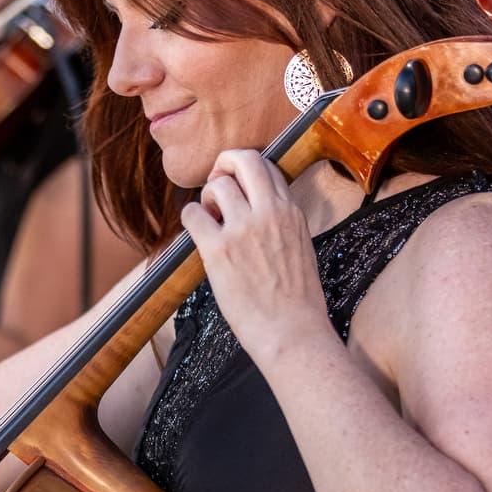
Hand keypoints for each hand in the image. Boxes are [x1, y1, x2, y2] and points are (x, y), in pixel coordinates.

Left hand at [180, 150, 332, 366]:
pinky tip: (197, 232)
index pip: (268, 168)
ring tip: (211, 220)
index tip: (238, 189)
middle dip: (225, 163)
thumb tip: (259, 213)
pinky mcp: (219, 250)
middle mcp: (269, 213)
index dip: (247, 173)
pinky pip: (193, 214)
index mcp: (291, 212)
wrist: (292, 332)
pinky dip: (190, 217)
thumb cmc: (297, 301)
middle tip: (216, 184)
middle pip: (244, 159)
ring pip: (216, 185)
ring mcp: (243, 229)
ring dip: (207, 197)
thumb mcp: (301, 248)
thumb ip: (283, 224)